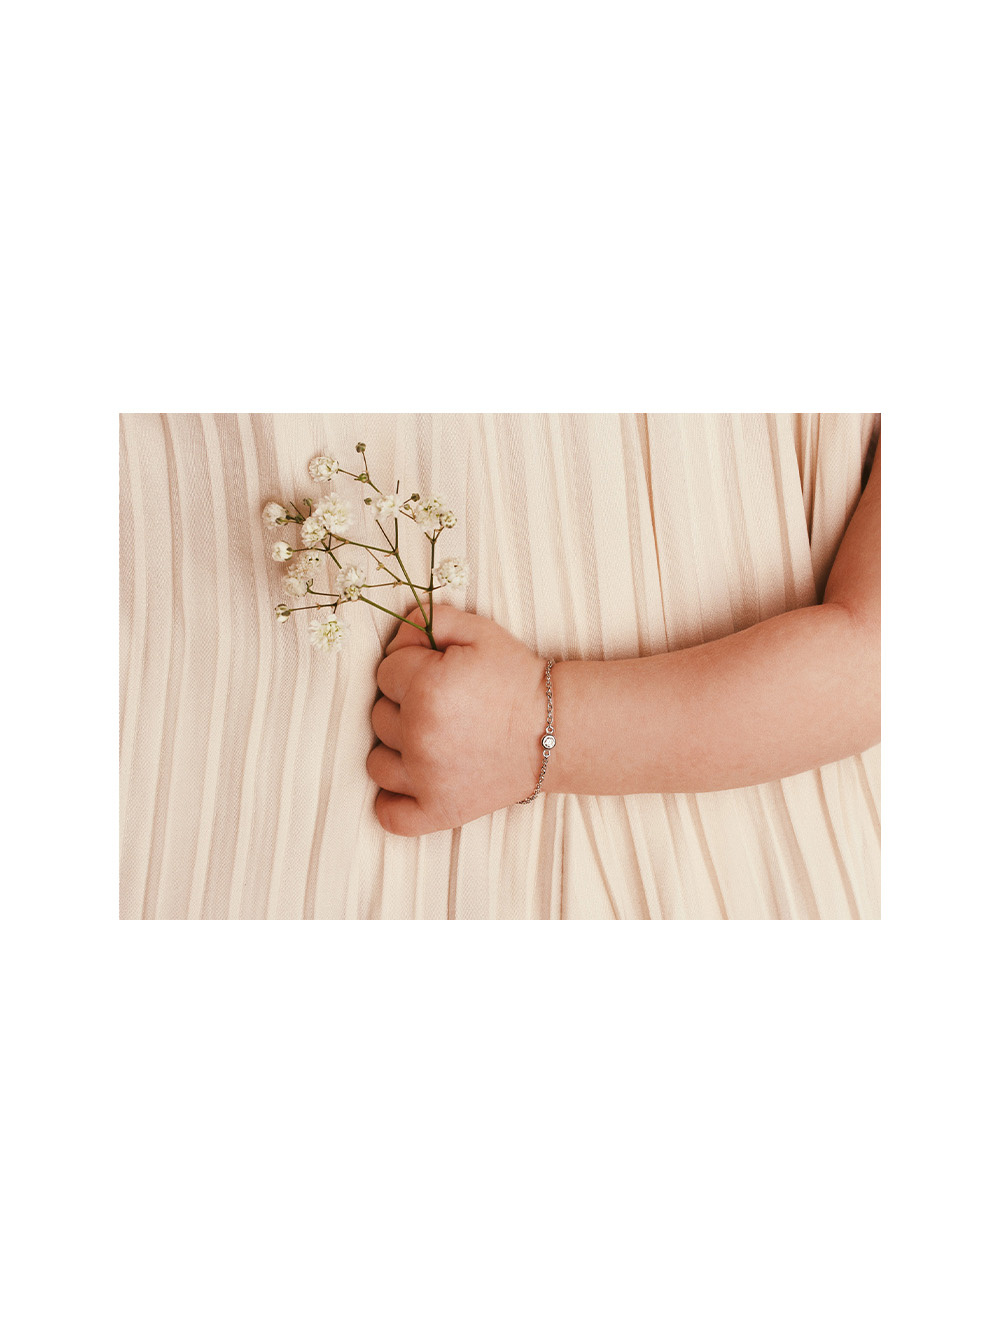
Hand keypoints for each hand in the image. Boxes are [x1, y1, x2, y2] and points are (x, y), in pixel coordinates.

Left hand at [368, 599, 547, 834]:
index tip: (439, 670)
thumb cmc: (517, 679)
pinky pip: (389, 815)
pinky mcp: (438, 812)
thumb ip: (431, 619)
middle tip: (445, 704)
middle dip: (404, 704)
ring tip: (432, 740)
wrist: (559, 731)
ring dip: (397, 749)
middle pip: (378, 715)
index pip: (385, 670)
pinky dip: (392, 802)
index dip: (411, 665)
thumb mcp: (480, 632)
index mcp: (426, 688)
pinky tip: (411, 781)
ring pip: (376, 761)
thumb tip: (398, 634)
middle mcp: (420, 736)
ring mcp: (426, 779)